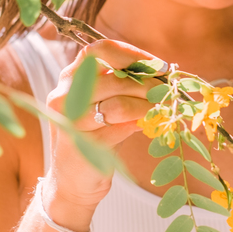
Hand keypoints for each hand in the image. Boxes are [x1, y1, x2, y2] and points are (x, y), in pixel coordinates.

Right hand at [44, 39, 167, 213]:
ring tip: (164, 109)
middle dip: (148, 84)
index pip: (99, 50)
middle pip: (114, 77)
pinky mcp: (80, 144)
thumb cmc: (96, 135)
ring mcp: (69, 120)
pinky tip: (151, 124)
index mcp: (70, 77)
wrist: (72, 181)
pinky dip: (141, 123)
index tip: (159, 66)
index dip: (132, 54)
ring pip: (118, 103)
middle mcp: (63, 95)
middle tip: (169, 92)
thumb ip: (124, 84)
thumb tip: (162, 72)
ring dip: (148, 105)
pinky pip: (119, 128)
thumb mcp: (105, 103)